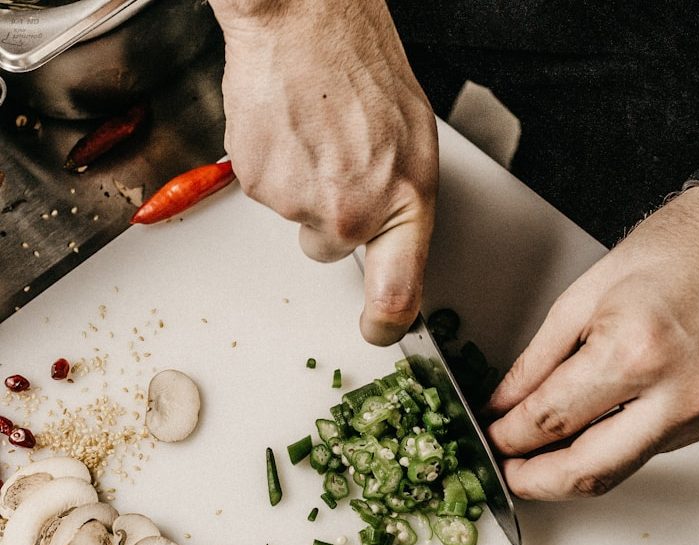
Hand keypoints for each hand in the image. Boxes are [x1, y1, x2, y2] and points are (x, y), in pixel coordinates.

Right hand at [209, 0, 437, 344]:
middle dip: (331, 217)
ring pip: (298, 218)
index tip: (378, 330)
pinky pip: (268, 191)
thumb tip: (389, 247)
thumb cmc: (362, 66)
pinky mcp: (257, 184)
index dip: (385, 324)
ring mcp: (299, 203)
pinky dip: (275, 166)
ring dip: (303, 186)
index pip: (397, 296)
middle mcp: (351, 214)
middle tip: (337, 162)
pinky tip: (289, 129)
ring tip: (315, 132)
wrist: (304, 18)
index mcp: (403, 202)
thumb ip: (400, 204)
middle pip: (331, 250)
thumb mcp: (412, 142)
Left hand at [486, 187, 698, 499]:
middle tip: (508, 472)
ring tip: (540, 453)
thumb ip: (535, 361)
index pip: (552, 420)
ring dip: (574, 468)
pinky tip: (593, 429)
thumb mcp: (582, 297)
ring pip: (623, 469)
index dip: (509, 438)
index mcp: (635, 351)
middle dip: (536, 481)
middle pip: (590, 471)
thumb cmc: (673, 250)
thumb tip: (504, 404)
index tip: (492, 439)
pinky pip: (654, 449)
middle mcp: (679, 392)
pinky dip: (614, 445)